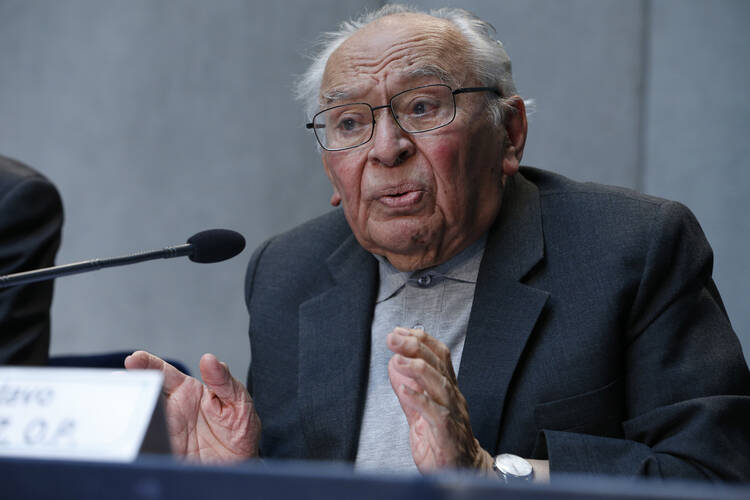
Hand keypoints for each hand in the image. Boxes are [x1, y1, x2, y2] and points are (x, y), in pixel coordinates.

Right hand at [124, 351, 260, 462]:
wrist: (238, 466)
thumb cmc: (239, 431)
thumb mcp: (239, 401)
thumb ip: (224, 380)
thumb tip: (210, 359)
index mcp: (188, 391)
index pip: (164, 372)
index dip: (148, 363)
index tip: (135, 359)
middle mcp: (171, 409)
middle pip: (145, 392)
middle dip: (129, 384)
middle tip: (119, 380)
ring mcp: (164, 430)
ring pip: (139, 415)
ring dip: (128, 408)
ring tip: (118, 401)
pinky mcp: (162, 450)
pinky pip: (144, 442)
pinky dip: (135, 436)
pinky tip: (130, 432)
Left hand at [386, 327, 493, 472]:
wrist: (463, 472)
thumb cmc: (443, 441)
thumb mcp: (421, 412)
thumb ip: (409, 389)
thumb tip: (394, 364)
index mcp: (447, 389)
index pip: (439, 356)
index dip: (421, 340)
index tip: (400, 331)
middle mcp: (453, 398)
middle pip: (438, 365)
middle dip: (415, 347)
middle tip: (393, 338)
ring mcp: (453, 415)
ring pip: (440, 385)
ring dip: (418, 369)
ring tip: (398, 359)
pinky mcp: (448, 434)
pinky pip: (437, 414)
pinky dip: (420, 401)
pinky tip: (405, 391)